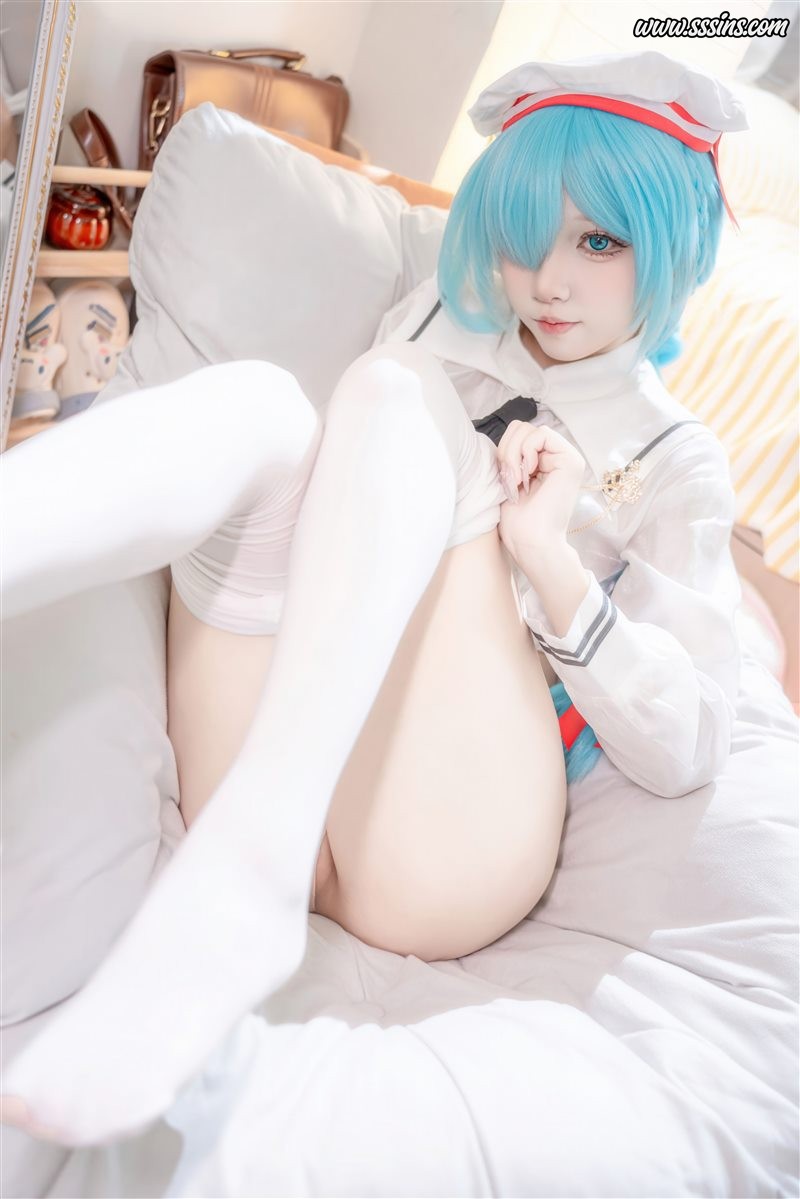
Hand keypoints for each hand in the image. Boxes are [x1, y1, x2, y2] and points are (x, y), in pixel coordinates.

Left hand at [496, 421, 586, 557]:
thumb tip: (510, 432)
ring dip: (513, 455)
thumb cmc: (517, 521)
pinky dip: (526, 452)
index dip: (502, 450)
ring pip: (529, 429)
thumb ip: (511, 455)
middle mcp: (557, 457)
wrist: (529, 541)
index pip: (516, 433)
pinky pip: (541, 434)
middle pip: (521, 427)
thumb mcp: (508, 479)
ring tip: (517, 481)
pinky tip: (527, 475)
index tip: (504, 478)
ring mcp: (567, 458)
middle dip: (506, 451)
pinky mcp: (571, 460)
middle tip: (510, 480)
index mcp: (543, 462)